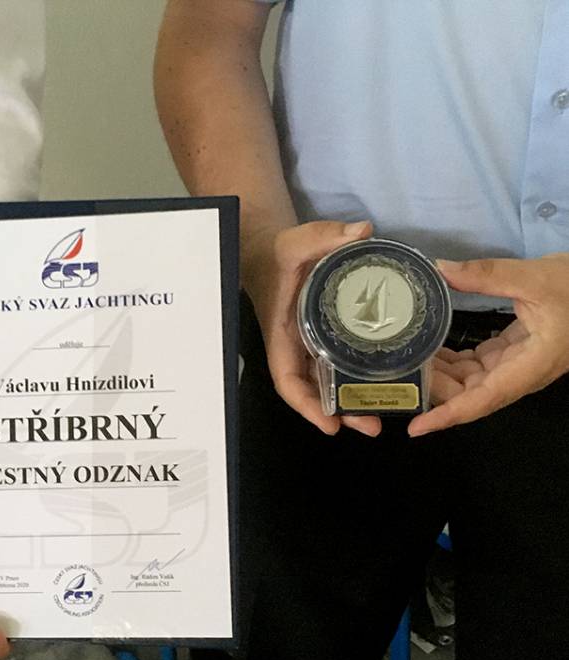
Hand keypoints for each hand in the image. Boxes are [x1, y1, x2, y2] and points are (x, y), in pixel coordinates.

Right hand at [250, 220, 380, 436]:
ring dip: (353, 404)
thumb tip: (363, 231)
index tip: (329, 424)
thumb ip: (324, 235)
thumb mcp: (296, 242)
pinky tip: (389, 386)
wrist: (273, 258)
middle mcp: (297, 349)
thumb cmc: (280, 256)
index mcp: (283, 335)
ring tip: (384, 417)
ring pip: (330, 385)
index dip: (306, 405)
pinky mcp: (329, 341)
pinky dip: (360, 382)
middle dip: (339, 413)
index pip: (288, 380)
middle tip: (372, 425)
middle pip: (313, 392)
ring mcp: (313, 348)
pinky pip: (343, 368)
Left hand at [409, 254, 568, 435]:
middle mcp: (524, 372)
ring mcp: (520, 363)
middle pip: (472, 394)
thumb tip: (442, 269)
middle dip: (436, 391)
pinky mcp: (517, 351)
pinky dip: (455, 360)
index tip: (416, 427)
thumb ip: (487, 274)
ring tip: (407, 362)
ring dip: (442, 375)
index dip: (448, 416)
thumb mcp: (536, 277)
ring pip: (474, 380)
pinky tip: (431, 348)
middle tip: (398, 379)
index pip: (483, 400)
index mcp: (532, 366)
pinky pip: (480, 364)